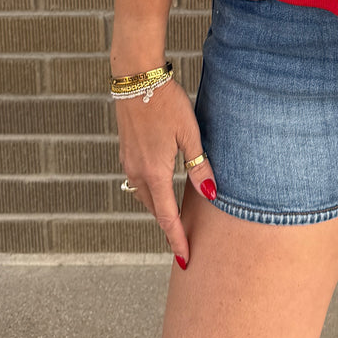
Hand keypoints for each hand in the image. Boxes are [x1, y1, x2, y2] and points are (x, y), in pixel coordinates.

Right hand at [114, 78, 217, 267]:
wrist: (136, 78)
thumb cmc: (166, 102)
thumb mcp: (190, 133)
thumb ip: (199, 166)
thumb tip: (211, 195)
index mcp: (155, 172)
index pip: (167, 217)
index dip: (177, 239)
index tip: (185, 259)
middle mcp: (138, 172)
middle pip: (154, 210)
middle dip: (168, 228)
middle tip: (184, 244)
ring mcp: (129, 162)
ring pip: (144, 197)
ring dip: (158, 210)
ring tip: (174, 221)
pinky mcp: (126, 151)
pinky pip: (138, 181)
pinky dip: (151, 193)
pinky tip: (160, 189)